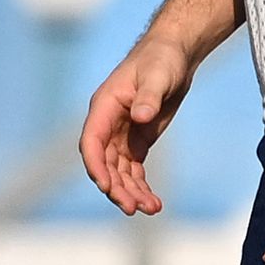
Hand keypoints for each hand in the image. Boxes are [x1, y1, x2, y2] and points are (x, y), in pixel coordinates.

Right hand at [80, 34, 199, 215]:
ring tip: (152, 209)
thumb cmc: (162, 59)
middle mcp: (107, 125)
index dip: (96, 166)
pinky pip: (133, 171)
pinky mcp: (136, 142)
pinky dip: (141, 186)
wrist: (174, 55)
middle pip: (104, 164)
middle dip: (117, 188)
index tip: (107, 186)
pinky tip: (154, 202)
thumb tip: (141, 117)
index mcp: (104, 107)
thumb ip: (149, 96)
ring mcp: (120, 136)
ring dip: (131, 192)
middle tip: (134, 208)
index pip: (91, 142)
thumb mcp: (158, 75)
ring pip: (119, 172)